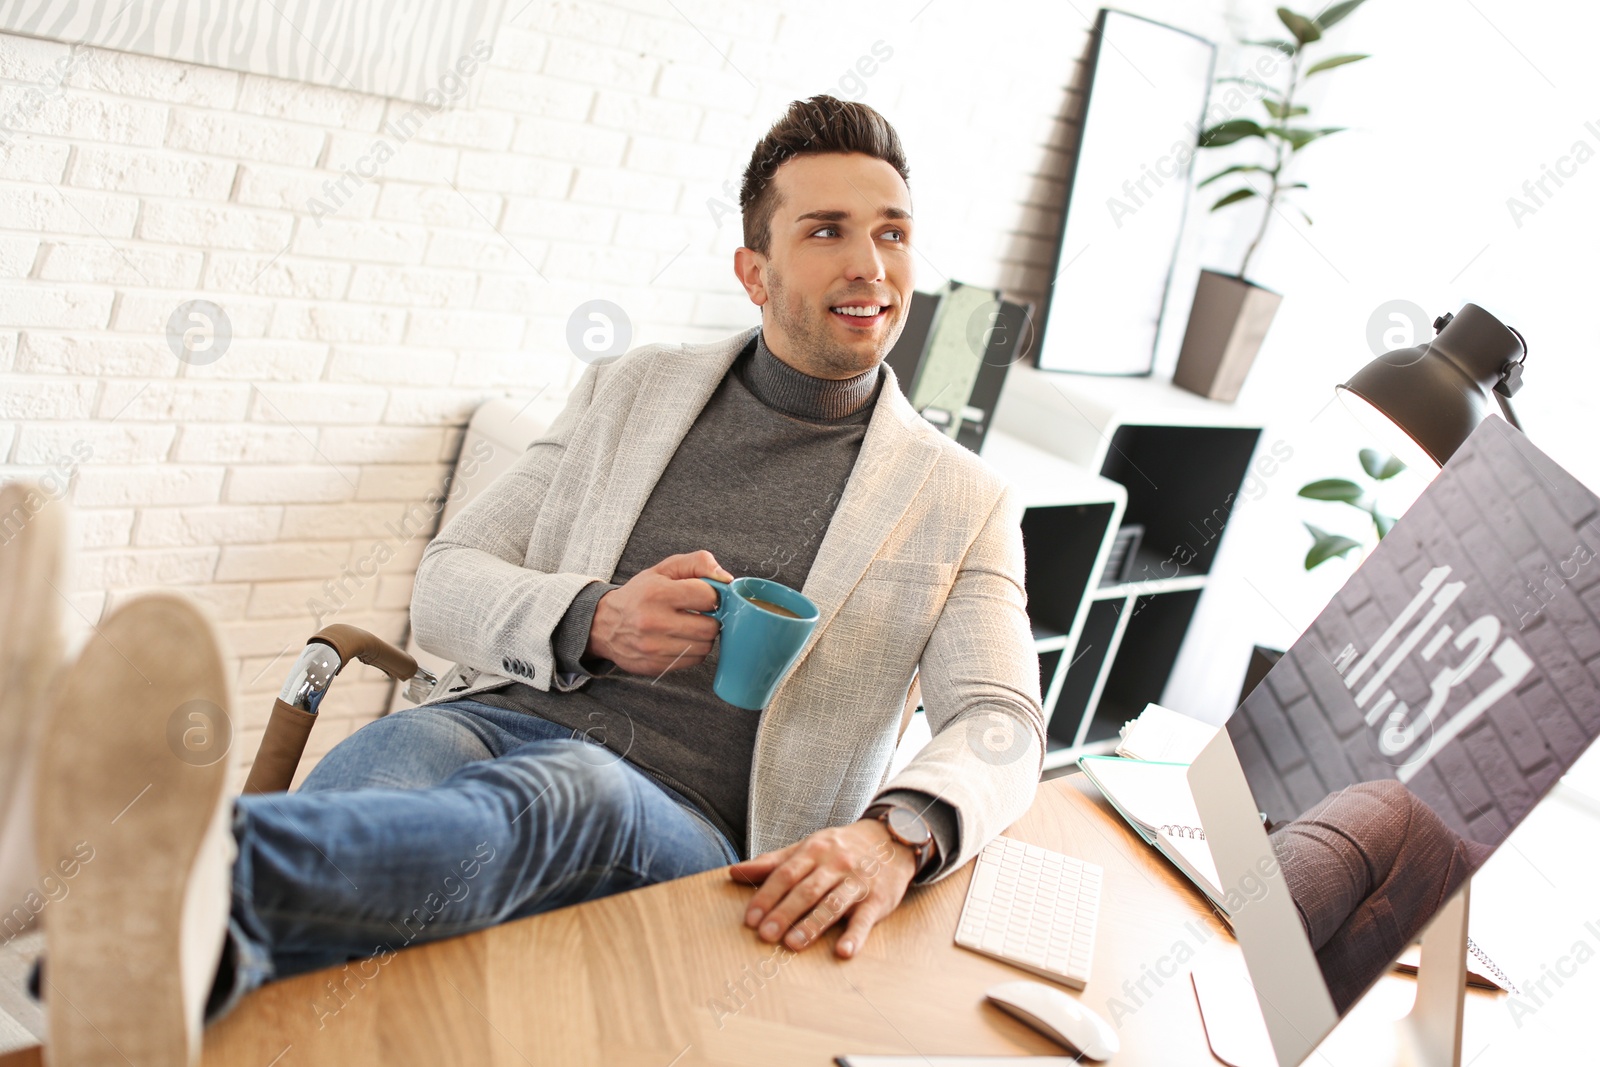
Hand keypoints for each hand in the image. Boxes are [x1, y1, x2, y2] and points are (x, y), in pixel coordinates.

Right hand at [587, 551, 733, 676]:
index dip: (712, 596)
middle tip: (700, 614)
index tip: (703, 596)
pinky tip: (680, 640)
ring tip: (689, 627)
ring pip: (704, 647)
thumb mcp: (664, 569)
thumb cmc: (640, 594)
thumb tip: (726, 578)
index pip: (708, 596)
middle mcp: (654, 621)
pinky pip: (693, 661)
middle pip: (710, 627)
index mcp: (658, 592)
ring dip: (703, 637)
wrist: (604, 624)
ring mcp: (654, 647)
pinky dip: (693, 651)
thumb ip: (698, 563)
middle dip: (711, 619)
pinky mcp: (655, 665)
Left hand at [729, 819, 916, 958]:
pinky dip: (855, 936)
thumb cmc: (841, 849)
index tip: (750, 919)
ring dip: (812, 925)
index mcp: (814, 850)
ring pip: (832, 904)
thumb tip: (734, 872)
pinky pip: (865, 919)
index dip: (767, 896)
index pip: (786, 874)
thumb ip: (773, 862)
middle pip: (806, 890)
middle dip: (784, 912)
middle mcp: (836, 864)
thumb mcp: (808, 847)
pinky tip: (844, 952)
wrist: (892, 839)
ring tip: (793, 944)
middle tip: (765, 935)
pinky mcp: (877, 900)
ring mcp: (857, 882)